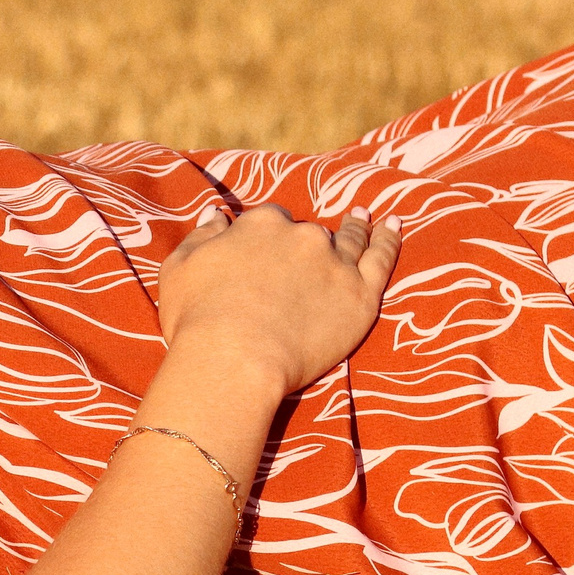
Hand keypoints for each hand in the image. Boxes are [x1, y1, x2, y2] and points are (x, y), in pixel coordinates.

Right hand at [157, 203, 402, 393]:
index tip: (264, 249)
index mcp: (260, 224)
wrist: (234, 361)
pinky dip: (389, 239)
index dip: (266, 235)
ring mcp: (335, 262)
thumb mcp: (180, 269)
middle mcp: (301, 234)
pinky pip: (382, 257)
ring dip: (356, 226)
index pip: (269, 220)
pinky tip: (393, 225)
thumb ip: (201, 236)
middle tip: (306, 250)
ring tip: (362, 217)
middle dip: (305, 240)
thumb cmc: (196, 320)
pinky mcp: (360, 293)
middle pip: (307, 232)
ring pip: (350, 238)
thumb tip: (216, 213)